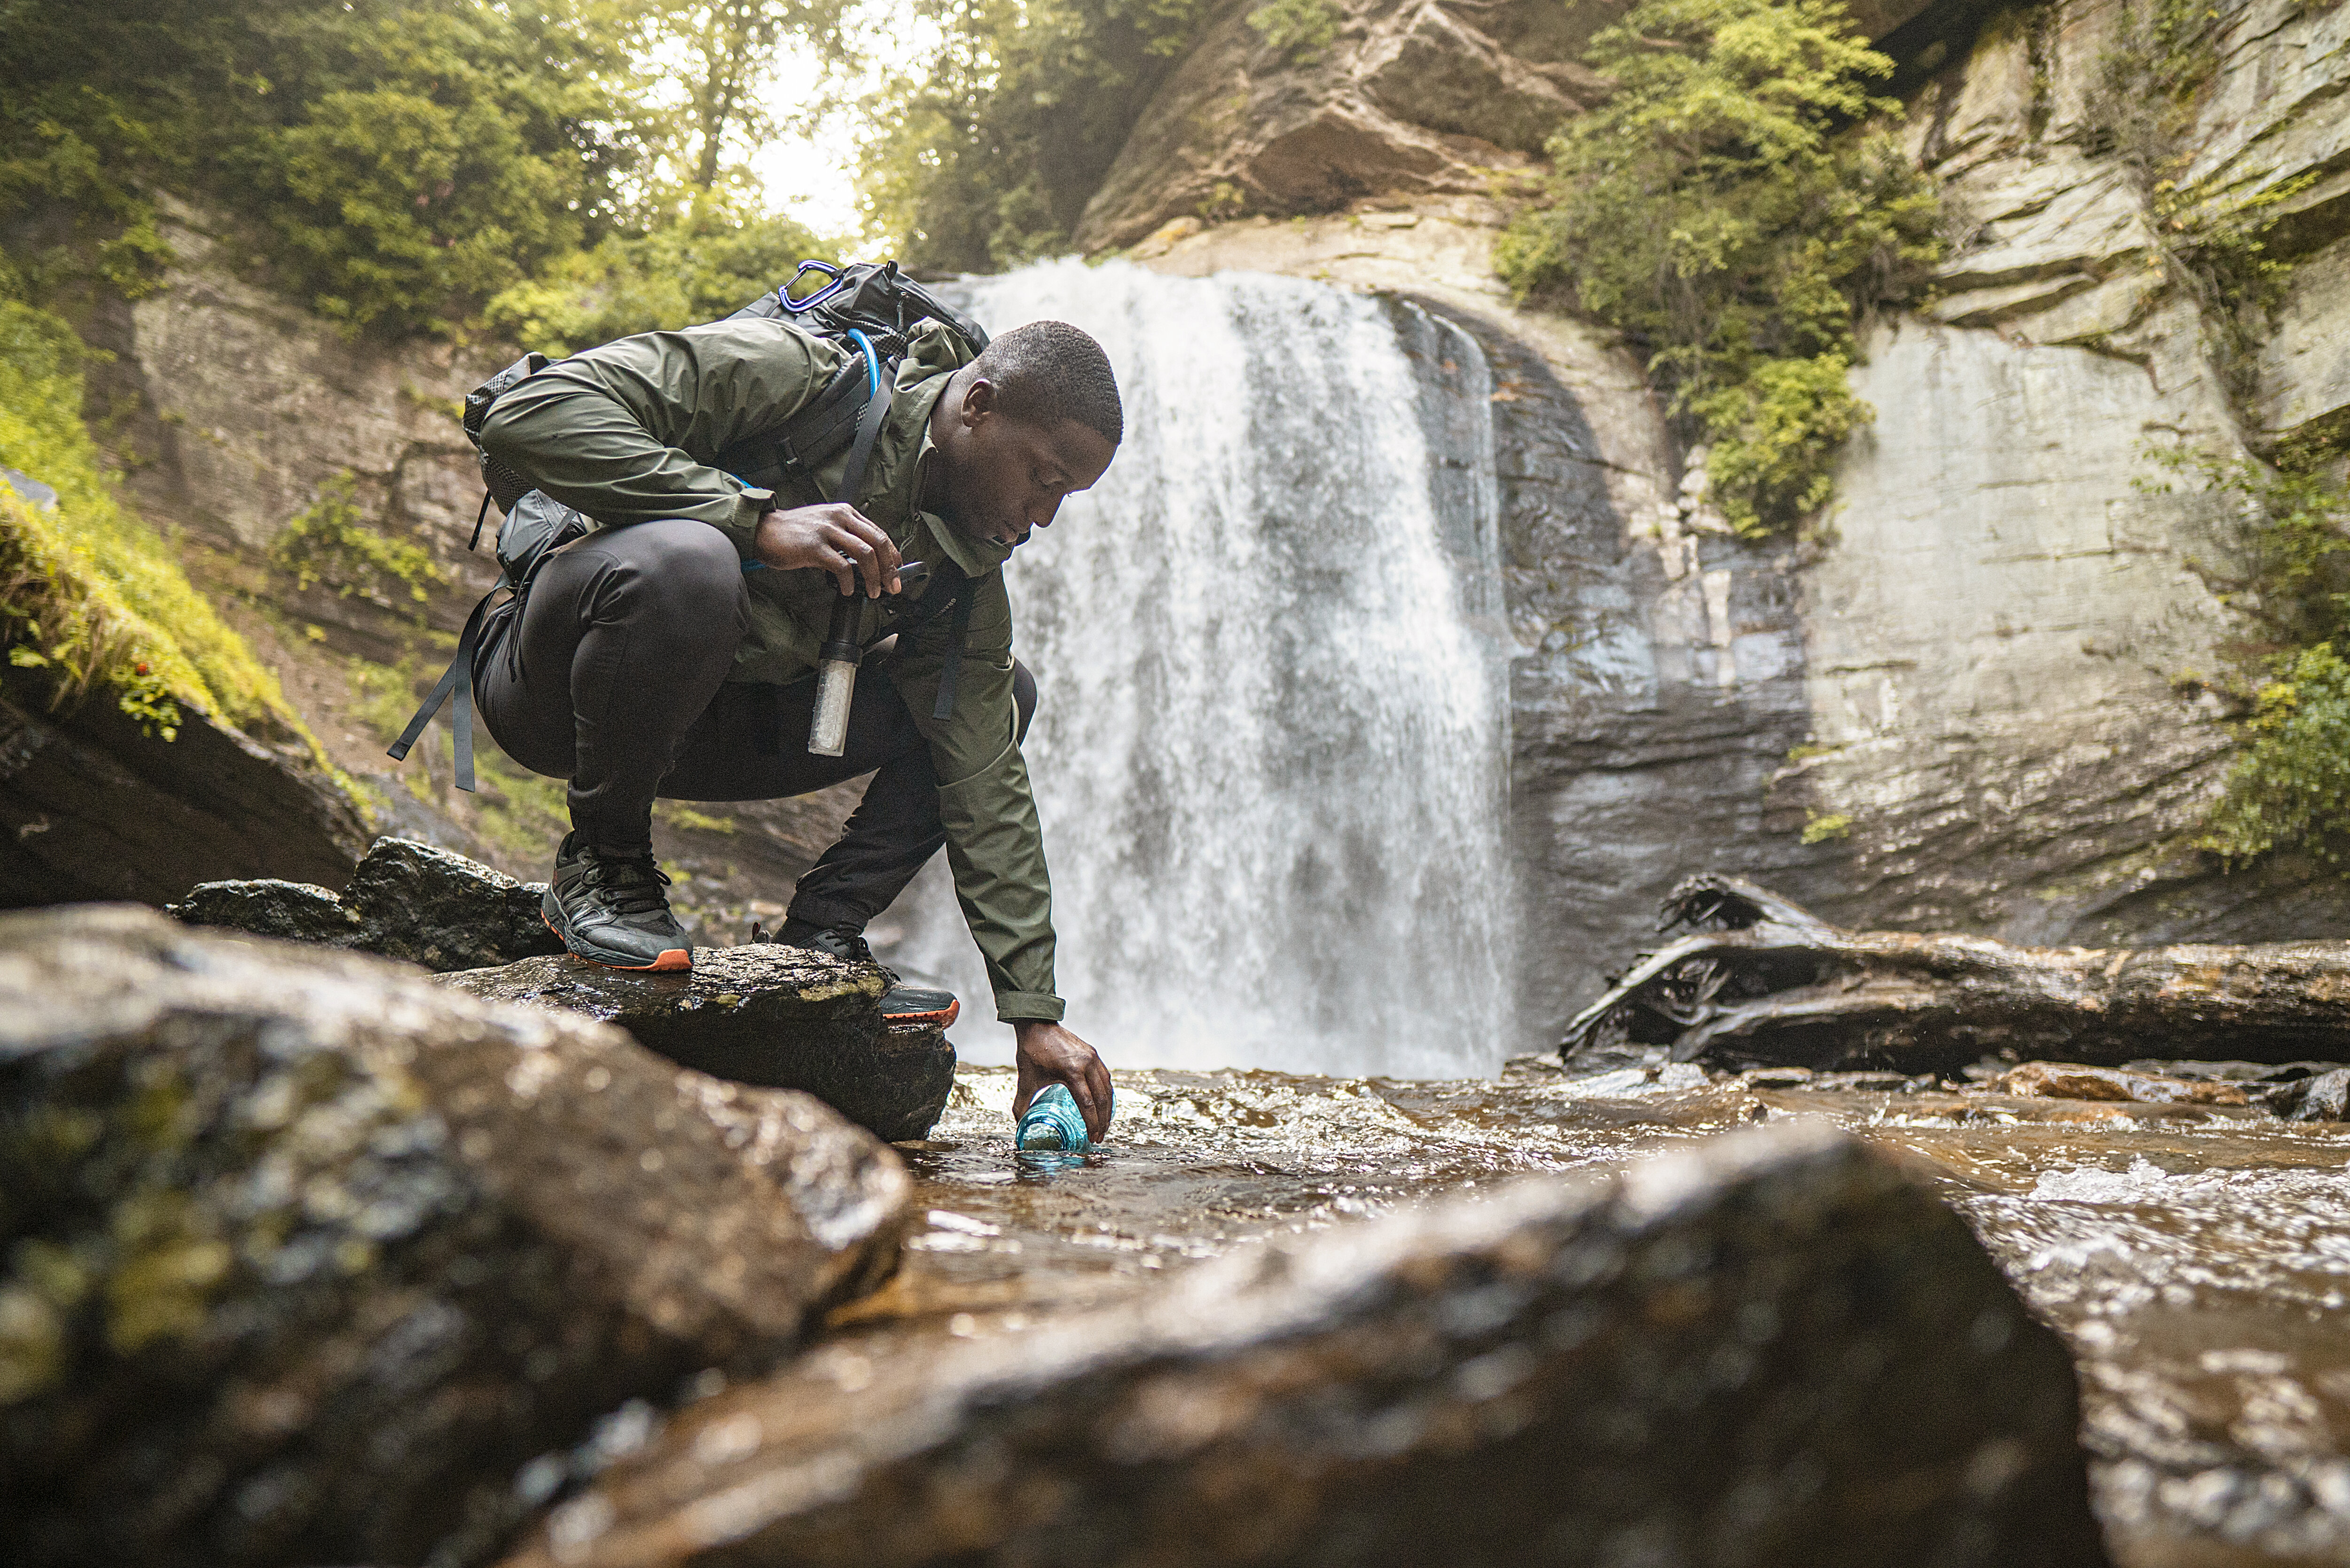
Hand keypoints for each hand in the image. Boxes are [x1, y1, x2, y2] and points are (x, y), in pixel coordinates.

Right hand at [753, 503, 901, 596]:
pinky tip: (848, 590)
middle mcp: (839, 518)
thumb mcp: (825, 525)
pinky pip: (842, 567)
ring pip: (865, 554)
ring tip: (874, 592)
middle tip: (892, 586)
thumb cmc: (794, 532)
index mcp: (845, 513)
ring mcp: (827, 531)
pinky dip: (849, 582)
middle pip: (877, 543)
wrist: (764, 530)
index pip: (878, 533)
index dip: (892, 554)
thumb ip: (846, 537)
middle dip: (889, 568)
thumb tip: (868, 560)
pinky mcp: (814, 547)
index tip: (897, 570)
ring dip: (874, 577)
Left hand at [1014, 1020, 1113, 1141]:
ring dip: (1107, 1108)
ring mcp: (1092, 1057)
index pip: (1087, 1104)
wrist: (1037, 1025)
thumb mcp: (1026, 1080)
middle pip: (1101, 1099)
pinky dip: (1107, 1093)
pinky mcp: (1093, 1054)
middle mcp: (1086, 1064)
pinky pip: (1105, 1077)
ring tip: (1104, 1124)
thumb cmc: (1031, 1052)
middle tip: (1099, 1137)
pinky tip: (1104, 1103)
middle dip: (1102, 1121)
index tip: (1091, 1137)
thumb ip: (1021, 1104)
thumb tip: (1018, 1123)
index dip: (1091, 1124)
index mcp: (1071, 1071)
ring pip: (1107, 1088)